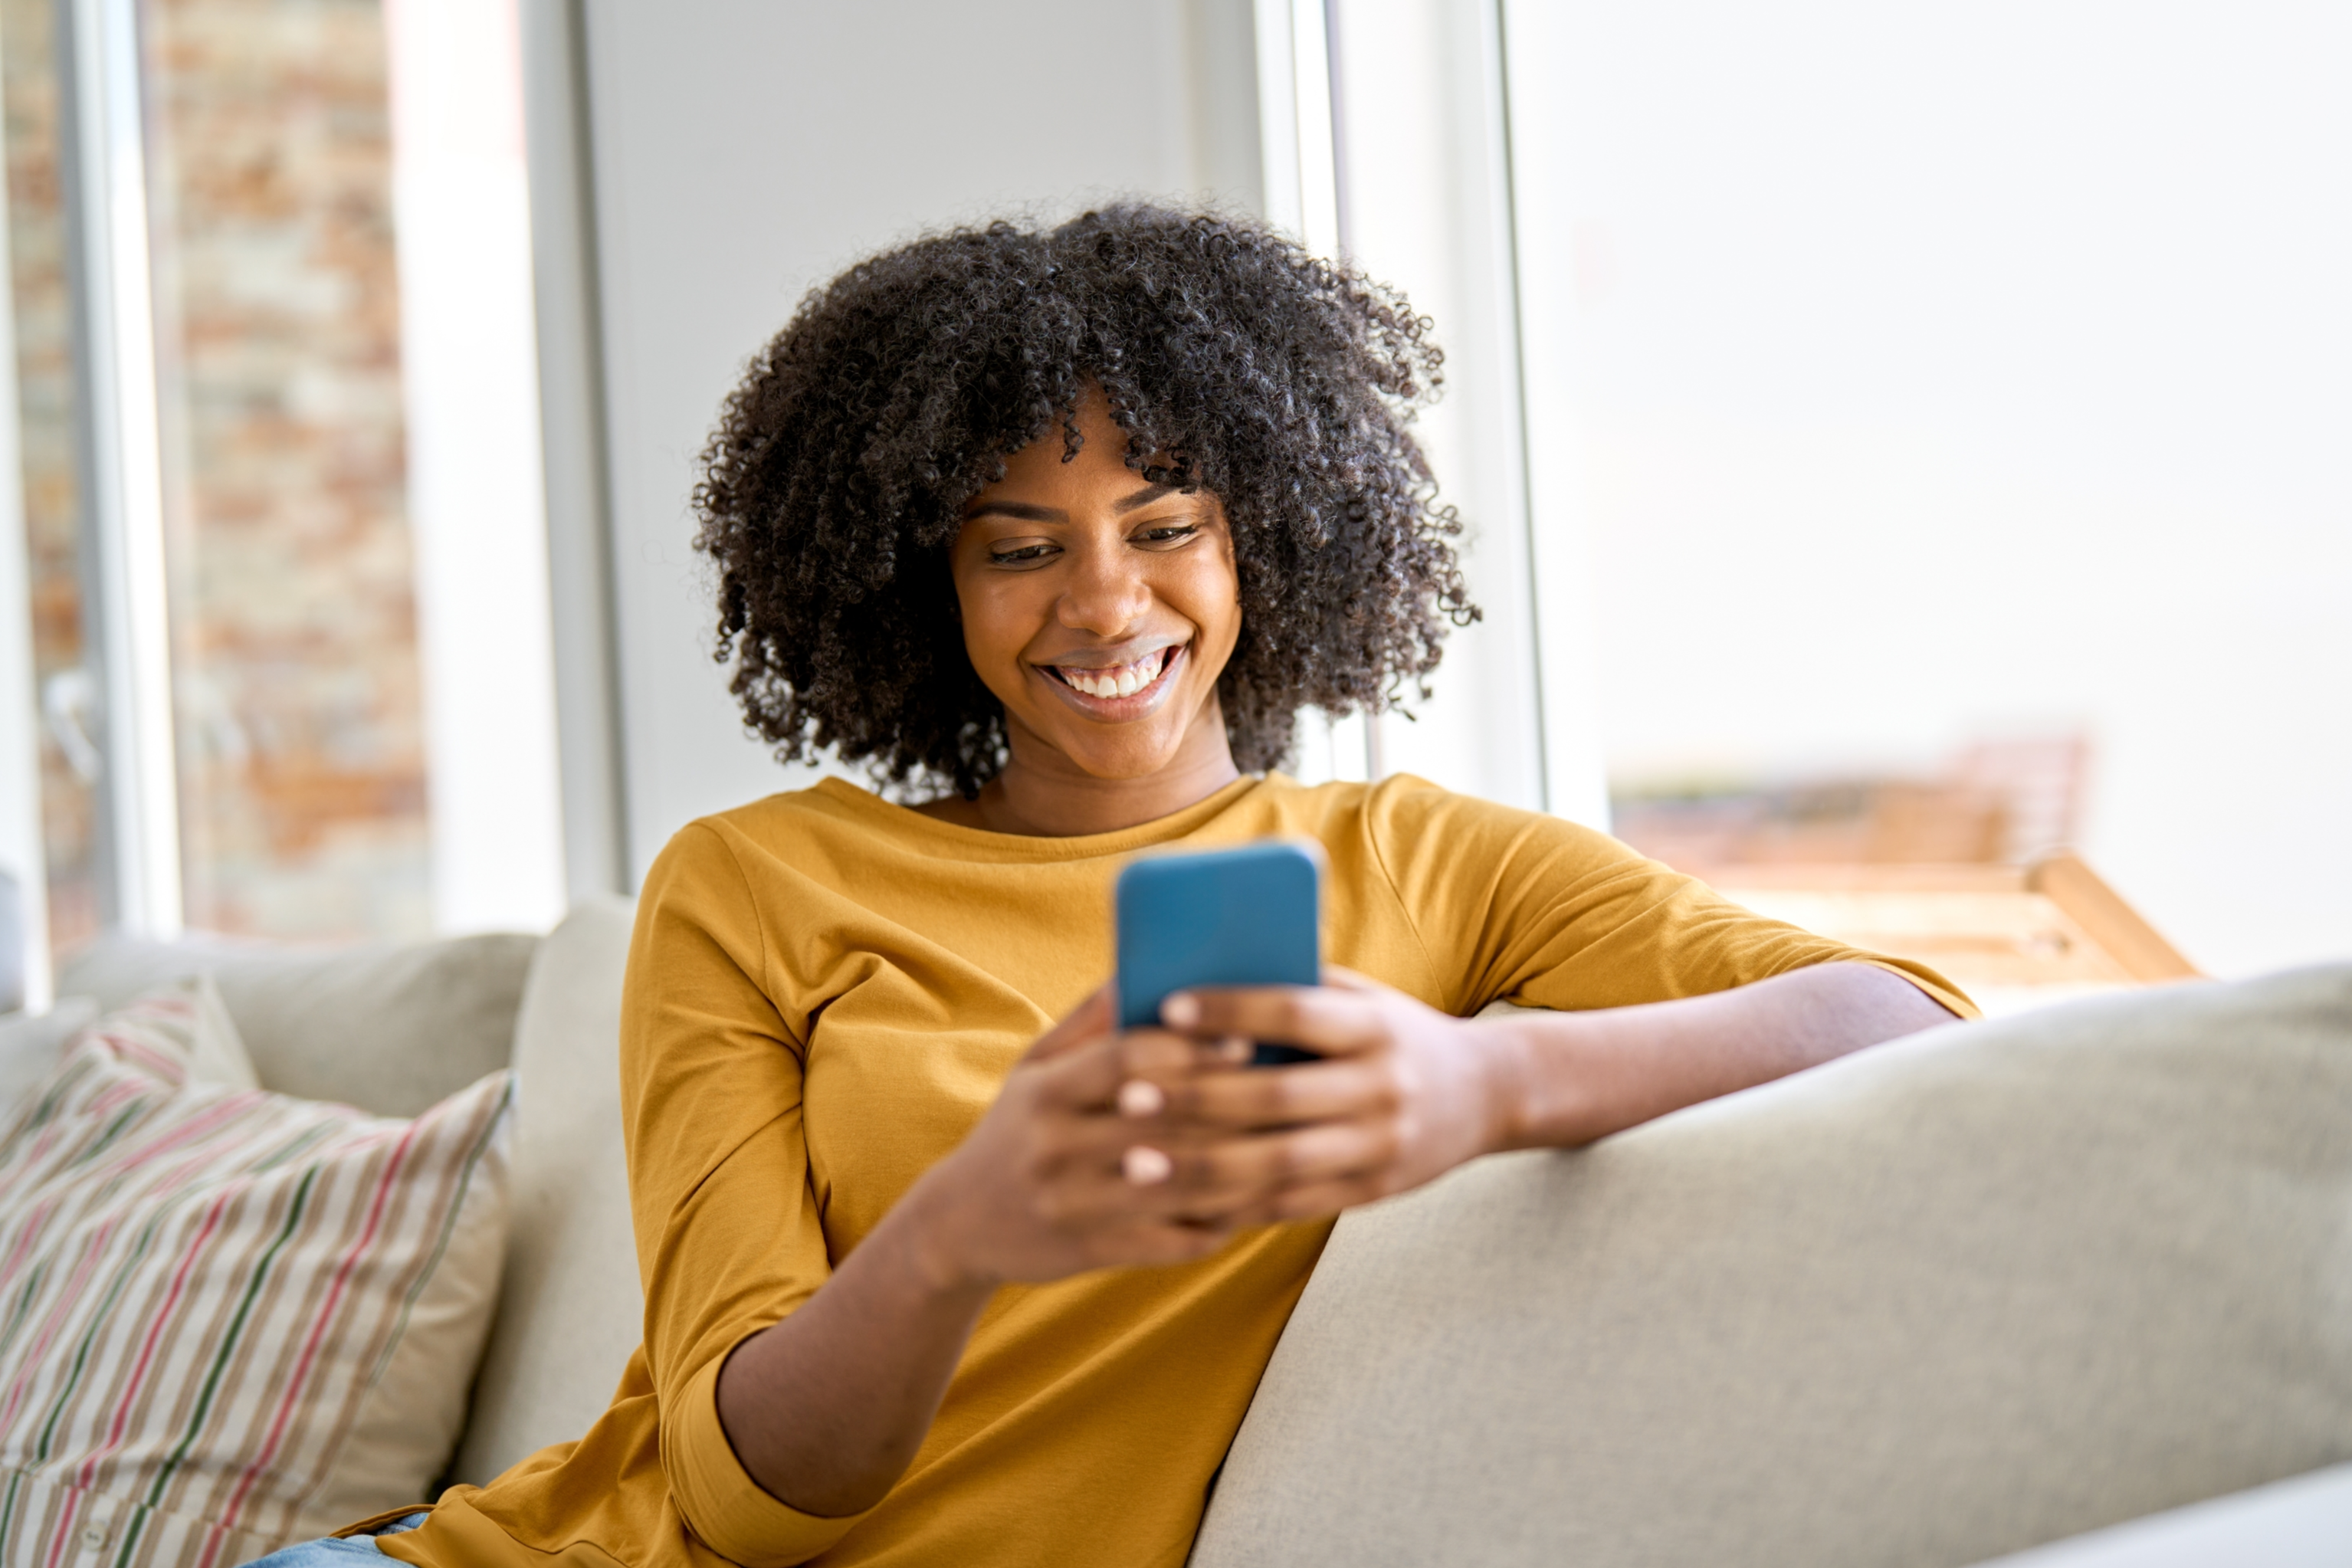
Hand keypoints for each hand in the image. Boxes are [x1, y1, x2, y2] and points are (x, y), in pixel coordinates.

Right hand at [899, 984, 1280, 1288]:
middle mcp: (1055, 1147)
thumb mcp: (1036, 1067)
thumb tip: (1146, 962)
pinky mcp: (1094, 1253)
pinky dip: (1222, 1221)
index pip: (1125, 1059)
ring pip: (1180, 1182)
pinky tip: (1257, 1202)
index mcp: (1044, 1092)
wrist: (960, 1225)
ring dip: (1242, 1165)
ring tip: (1291, 1144)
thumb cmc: (1018, 1128)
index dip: (1188, 1048)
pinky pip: (1175, 1239)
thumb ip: (1091, 1019)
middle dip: (1233, 1104)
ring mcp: (1074, 1204)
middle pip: (1163, 1120)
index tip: (1244, 1042)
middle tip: (1293, 1092)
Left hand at [1126, 970, 1513, 1224]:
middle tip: (1128, 1096)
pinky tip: (1180, 1201)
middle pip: (1277, 1097)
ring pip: (1279, 1164)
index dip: (1229, 1009)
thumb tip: (1202, 967)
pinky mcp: (1372, 1192)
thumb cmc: (1395, 1032)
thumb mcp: (1362, 999)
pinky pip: (1293, 1205)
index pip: (1294, 1011)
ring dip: (1201, 1166)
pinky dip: (1234, 1205)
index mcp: (1375, 1026)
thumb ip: (1297, 988)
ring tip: (1136, 1164)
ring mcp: (1379, 1146)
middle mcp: (1382, 1087)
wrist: (1485, 1095)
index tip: (1165, 1008)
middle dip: (1197, 1099)